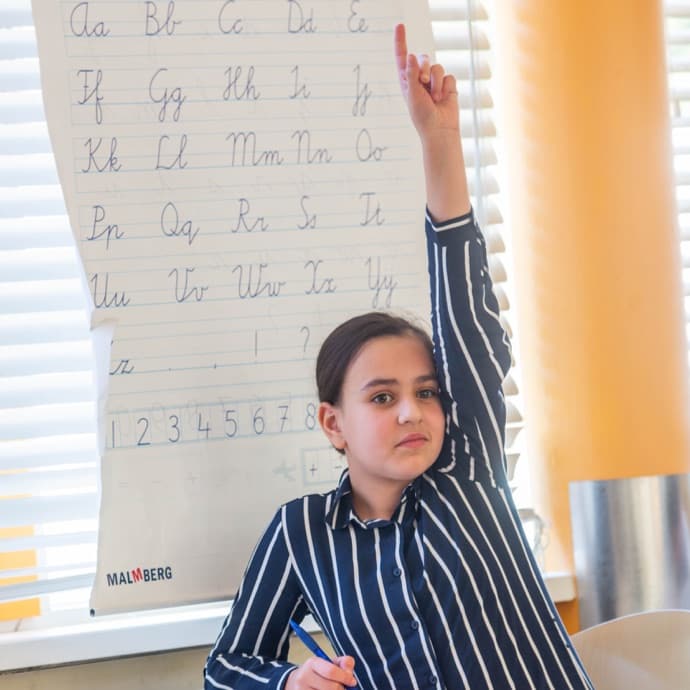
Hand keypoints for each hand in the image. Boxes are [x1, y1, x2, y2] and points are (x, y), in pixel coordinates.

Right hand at [285, 655, 355, 689]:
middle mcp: (304, 677)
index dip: (345, 677)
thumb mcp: (328, 663)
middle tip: (343, 688)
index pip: (331, 671)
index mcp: (312, 663)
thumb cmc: (317, 673)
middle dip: (341, 689)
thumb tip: (349, 672)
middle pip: (332, 688)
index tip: (352, 682)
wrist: (296, 683)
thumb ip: (343, 663)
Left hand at [394, 23, 459, 140]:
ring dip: (435, 82)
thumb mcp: (412, 94)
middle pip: (423, 58)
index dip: (401, 41)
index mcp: (407, 80)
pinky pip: (448, 76)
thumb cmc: (422, 115)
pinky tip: (443, 99)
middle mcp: (420, 78)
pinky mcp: (447, 84)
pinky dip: (445, 87)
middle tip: (423, 82)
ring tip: (435, 98)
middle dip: (424, 67)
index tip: (400, 25)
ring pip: (437, 67)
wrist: (440, 129)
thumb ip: (411, 74)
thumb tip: (410, 55)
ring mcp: (434, 81)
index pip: (402, 57)